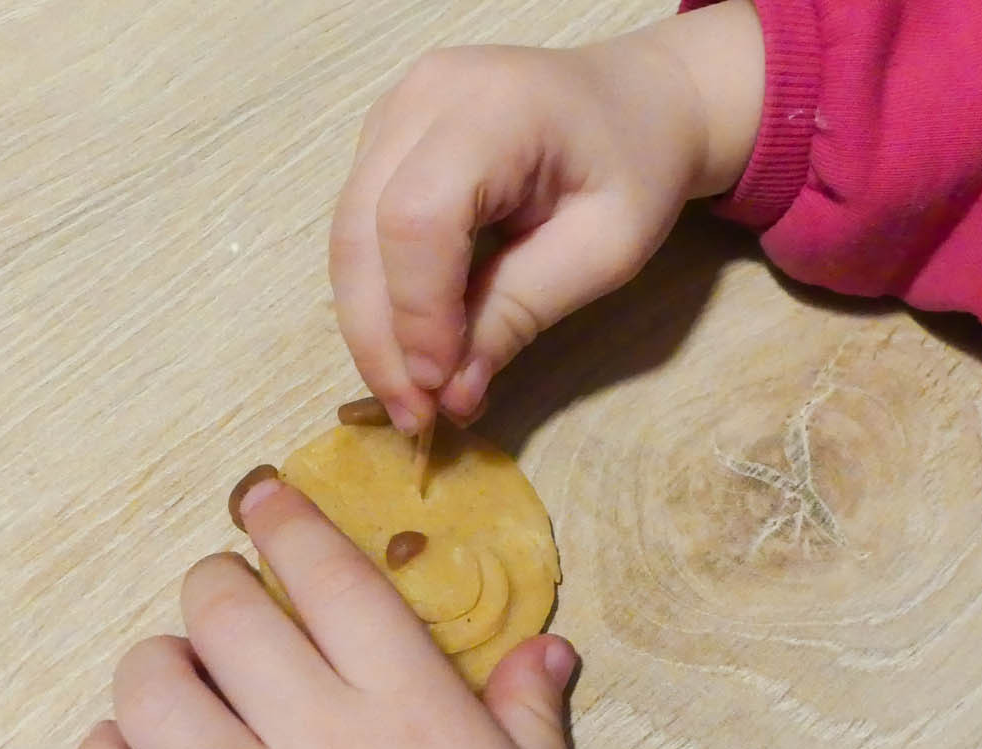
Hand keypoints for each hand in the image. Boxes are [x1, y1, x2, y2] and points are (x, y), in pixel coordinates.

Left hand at [72, 473, 615, 748]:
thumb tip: (546, 649)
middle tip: (225, 600)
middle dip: (214, 584)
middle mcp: (322, 746)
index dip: (283, 519)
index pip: (327, 575)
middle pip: (221, 612)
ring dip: (153, 666)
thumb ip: (531, 715)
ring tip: (178, 679)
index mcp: (411, 710)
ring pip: (151, 693)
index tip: (260, 497)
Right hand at [328, 1, 761, 430]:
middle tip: (414, 417)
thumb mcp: (604, 252)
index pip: (418, 218)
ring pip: (346, 238)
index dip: (418, 312)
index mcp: (492, 108)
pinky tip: (407, 350)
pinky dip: (376, 299)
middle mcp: (422, 98)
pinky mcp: (380, 141)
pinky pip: (357, 231)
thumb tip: (452, 394)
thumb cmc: (636, 169)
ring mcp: (392, 113)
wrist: (635, 102)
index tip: (440, 388)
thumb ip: (521, 313)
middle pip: (361, 231)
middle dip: (379, 337)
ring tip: (410, 399)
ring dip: (370, 329)